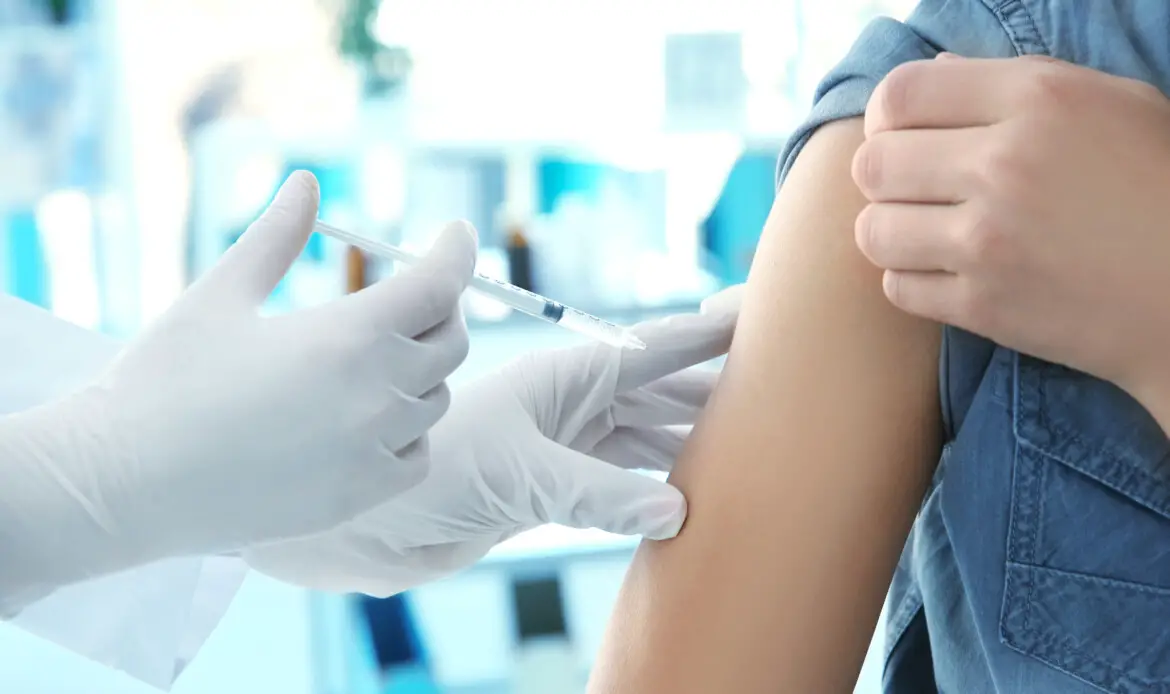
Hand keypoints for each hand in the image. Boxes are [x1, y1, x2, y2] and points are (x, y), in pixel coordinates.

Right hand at [0, 172, 476, 593]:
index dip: (458, 252)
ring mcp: (372, 452)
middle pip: (451, 341)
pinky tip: (368, 419)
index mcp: (348, 336)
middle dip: (441, 308)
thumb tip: (306, 182)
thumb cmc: (163, 382)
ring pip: (436, 399)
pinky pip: (416, 455)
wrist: (123, 486)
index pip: (441, 285)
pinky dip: (407, 431)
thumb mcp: (221, 295)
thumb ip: (276, 237)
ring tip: (376, 356)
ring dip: (420, 370)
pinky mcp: (358, 498)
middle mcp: (376, 396)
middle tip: (411, 294)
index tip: (457, 235)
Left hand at [244, 286, 741, 595]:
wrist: (373, 522)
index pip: (657, 347)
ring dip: (694, 441)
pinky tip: (693, 493)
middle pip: (666, 392)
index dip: (712, 334)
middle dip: (718, 392)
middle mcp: (575, 404)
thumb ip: (596, 493)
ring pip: (650, 436)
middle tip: (785, 399)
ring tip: (753, 449)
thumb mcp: (518, 475)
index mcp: (568, 376)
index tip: (767, 315)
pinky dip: (662, 485)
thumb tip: (679, 511)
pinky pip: (627, 480)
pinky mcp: (557, 489)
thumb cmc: (429, 471)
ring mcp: (569, 446)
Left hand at [851, 55, 1169, 398]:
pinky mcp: (983, 306)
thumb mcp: (1110, 105)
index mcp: (1037, 98)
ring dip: (891, 232)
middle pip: (871, 163)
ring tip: (927, 234)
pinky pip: (897, 288)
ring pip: (872, 230)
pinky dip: (913, 282)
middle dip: (883, 177)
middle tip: (913, 190)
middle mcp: (1003, 165)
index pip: (900, 94)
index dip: (887, 116)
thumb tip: (937, 69)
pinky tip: (949, 273)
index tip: (903, 136)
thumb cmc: (1161, 187)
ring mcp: (988, 241)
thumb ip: (1017, 84)